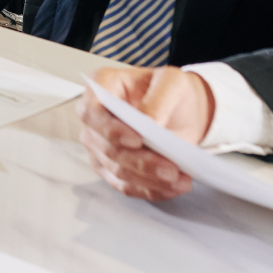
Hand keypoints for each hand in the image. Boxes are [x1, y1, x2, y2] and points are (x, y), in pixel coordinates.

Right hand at [77, 65, 215, 200]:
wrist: (180, 110)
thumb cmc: (171, 91)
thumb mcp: (173, 83)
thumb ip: (159, 99)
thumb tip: (150, 122)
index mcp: (102, 86)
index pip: (92, 112)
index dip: (111, 129)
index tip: (138, 140)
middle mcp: (93, 117)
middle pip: (106, 147)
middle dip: (140, 162)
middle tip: (170, 169)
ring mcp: (99, 145)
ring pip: (116, 170)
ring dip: (148, 179)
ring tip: (178, 180)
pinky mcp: (110, 167)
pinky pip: (125, 185)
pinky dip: (149, 190)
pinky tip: (172, 188)